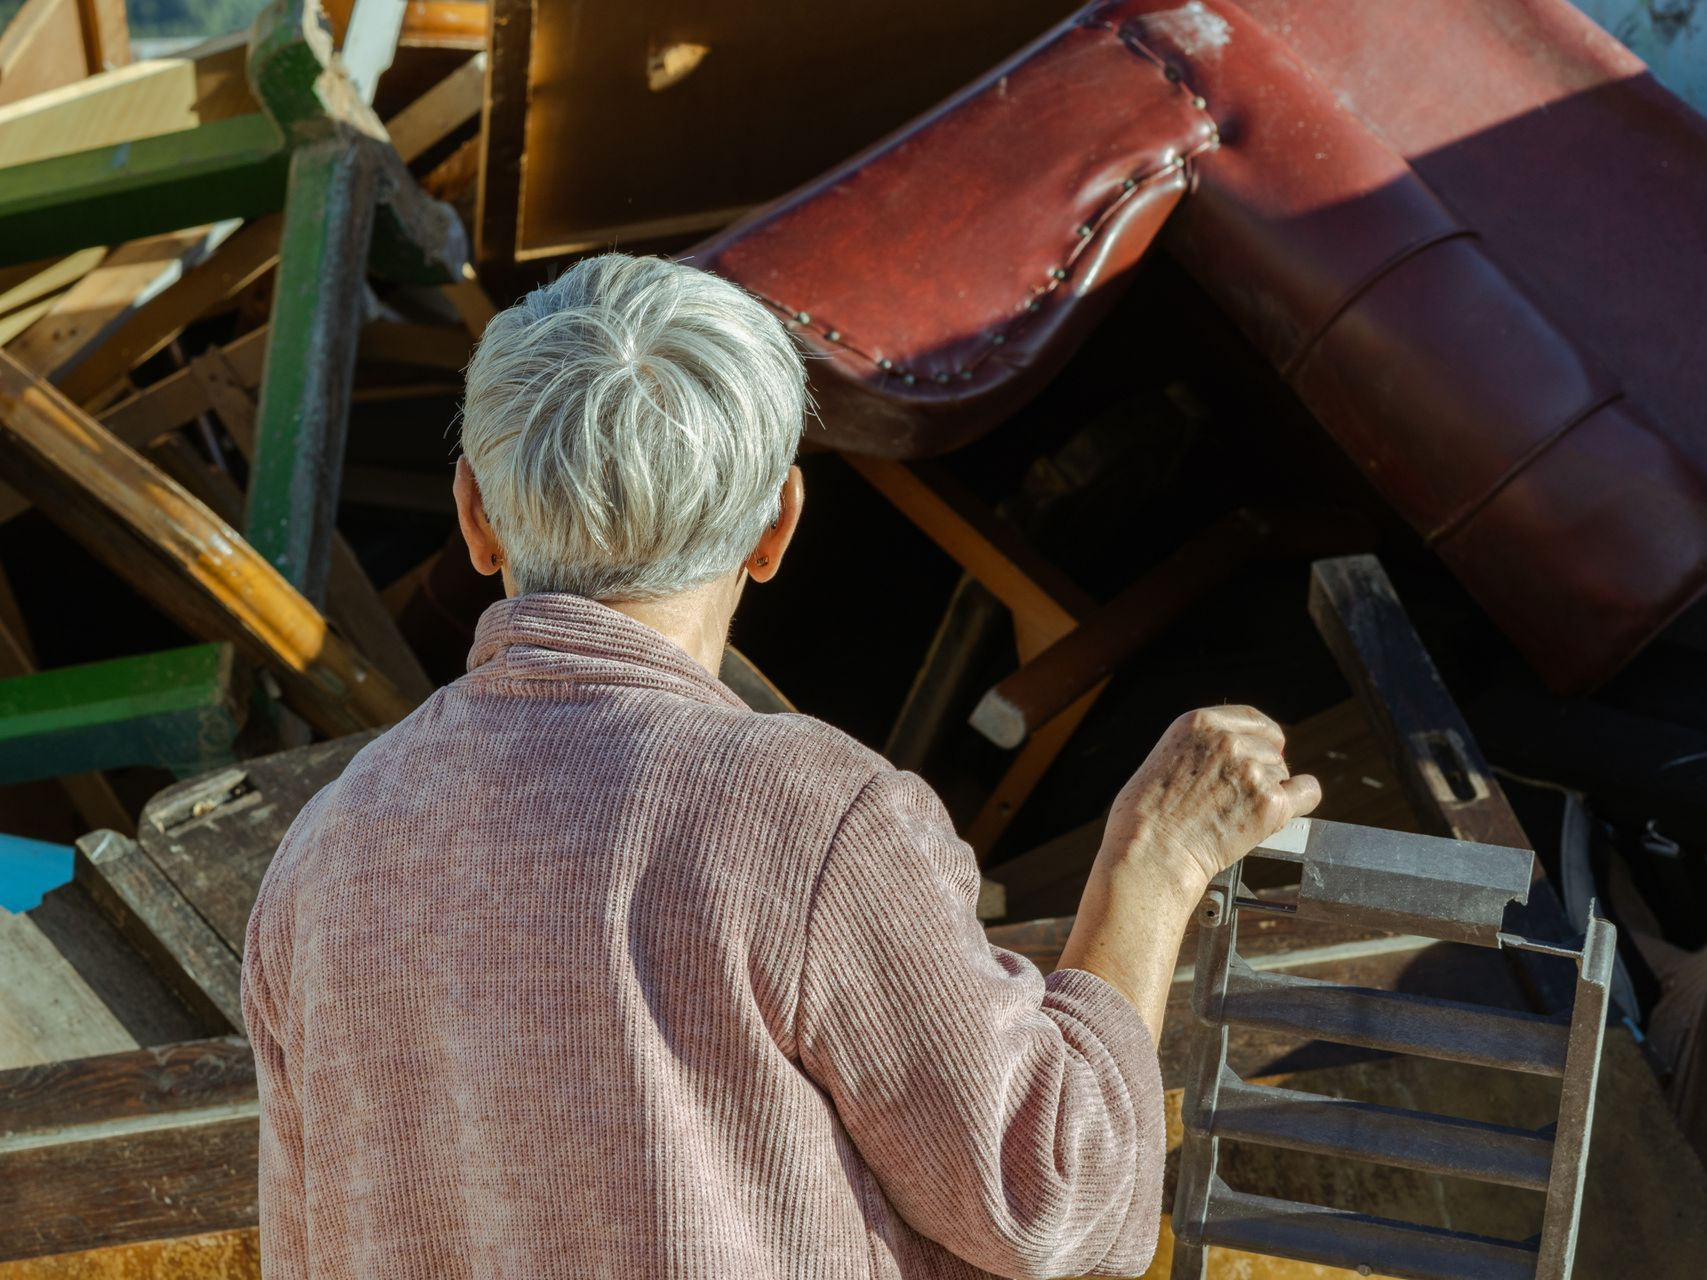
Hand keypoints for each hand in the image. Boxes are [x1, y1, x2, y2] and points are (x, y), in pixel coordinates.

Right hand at [1100, 705, 1321, 899]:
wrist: (1151, 852)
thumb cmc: (1145, 817)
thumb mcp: (1166, 760)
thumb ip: (1200, 750)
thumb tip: (1231, 758)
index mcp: (1200, 723)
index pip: (1253, 719)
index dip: (1262, 738)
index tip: (1265, 750)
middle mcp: (1230, 740)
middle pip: (1270, 749)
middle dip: (1262, 770)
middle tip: (1238, 797)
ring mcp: (1252, 770)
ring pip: (1283, 775)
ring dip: (1269, 792)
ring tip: (1236, 815)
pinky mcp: (1270, 802)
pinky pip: (1306, 794)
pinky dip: (1300, 803)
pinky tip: (1282, 813)